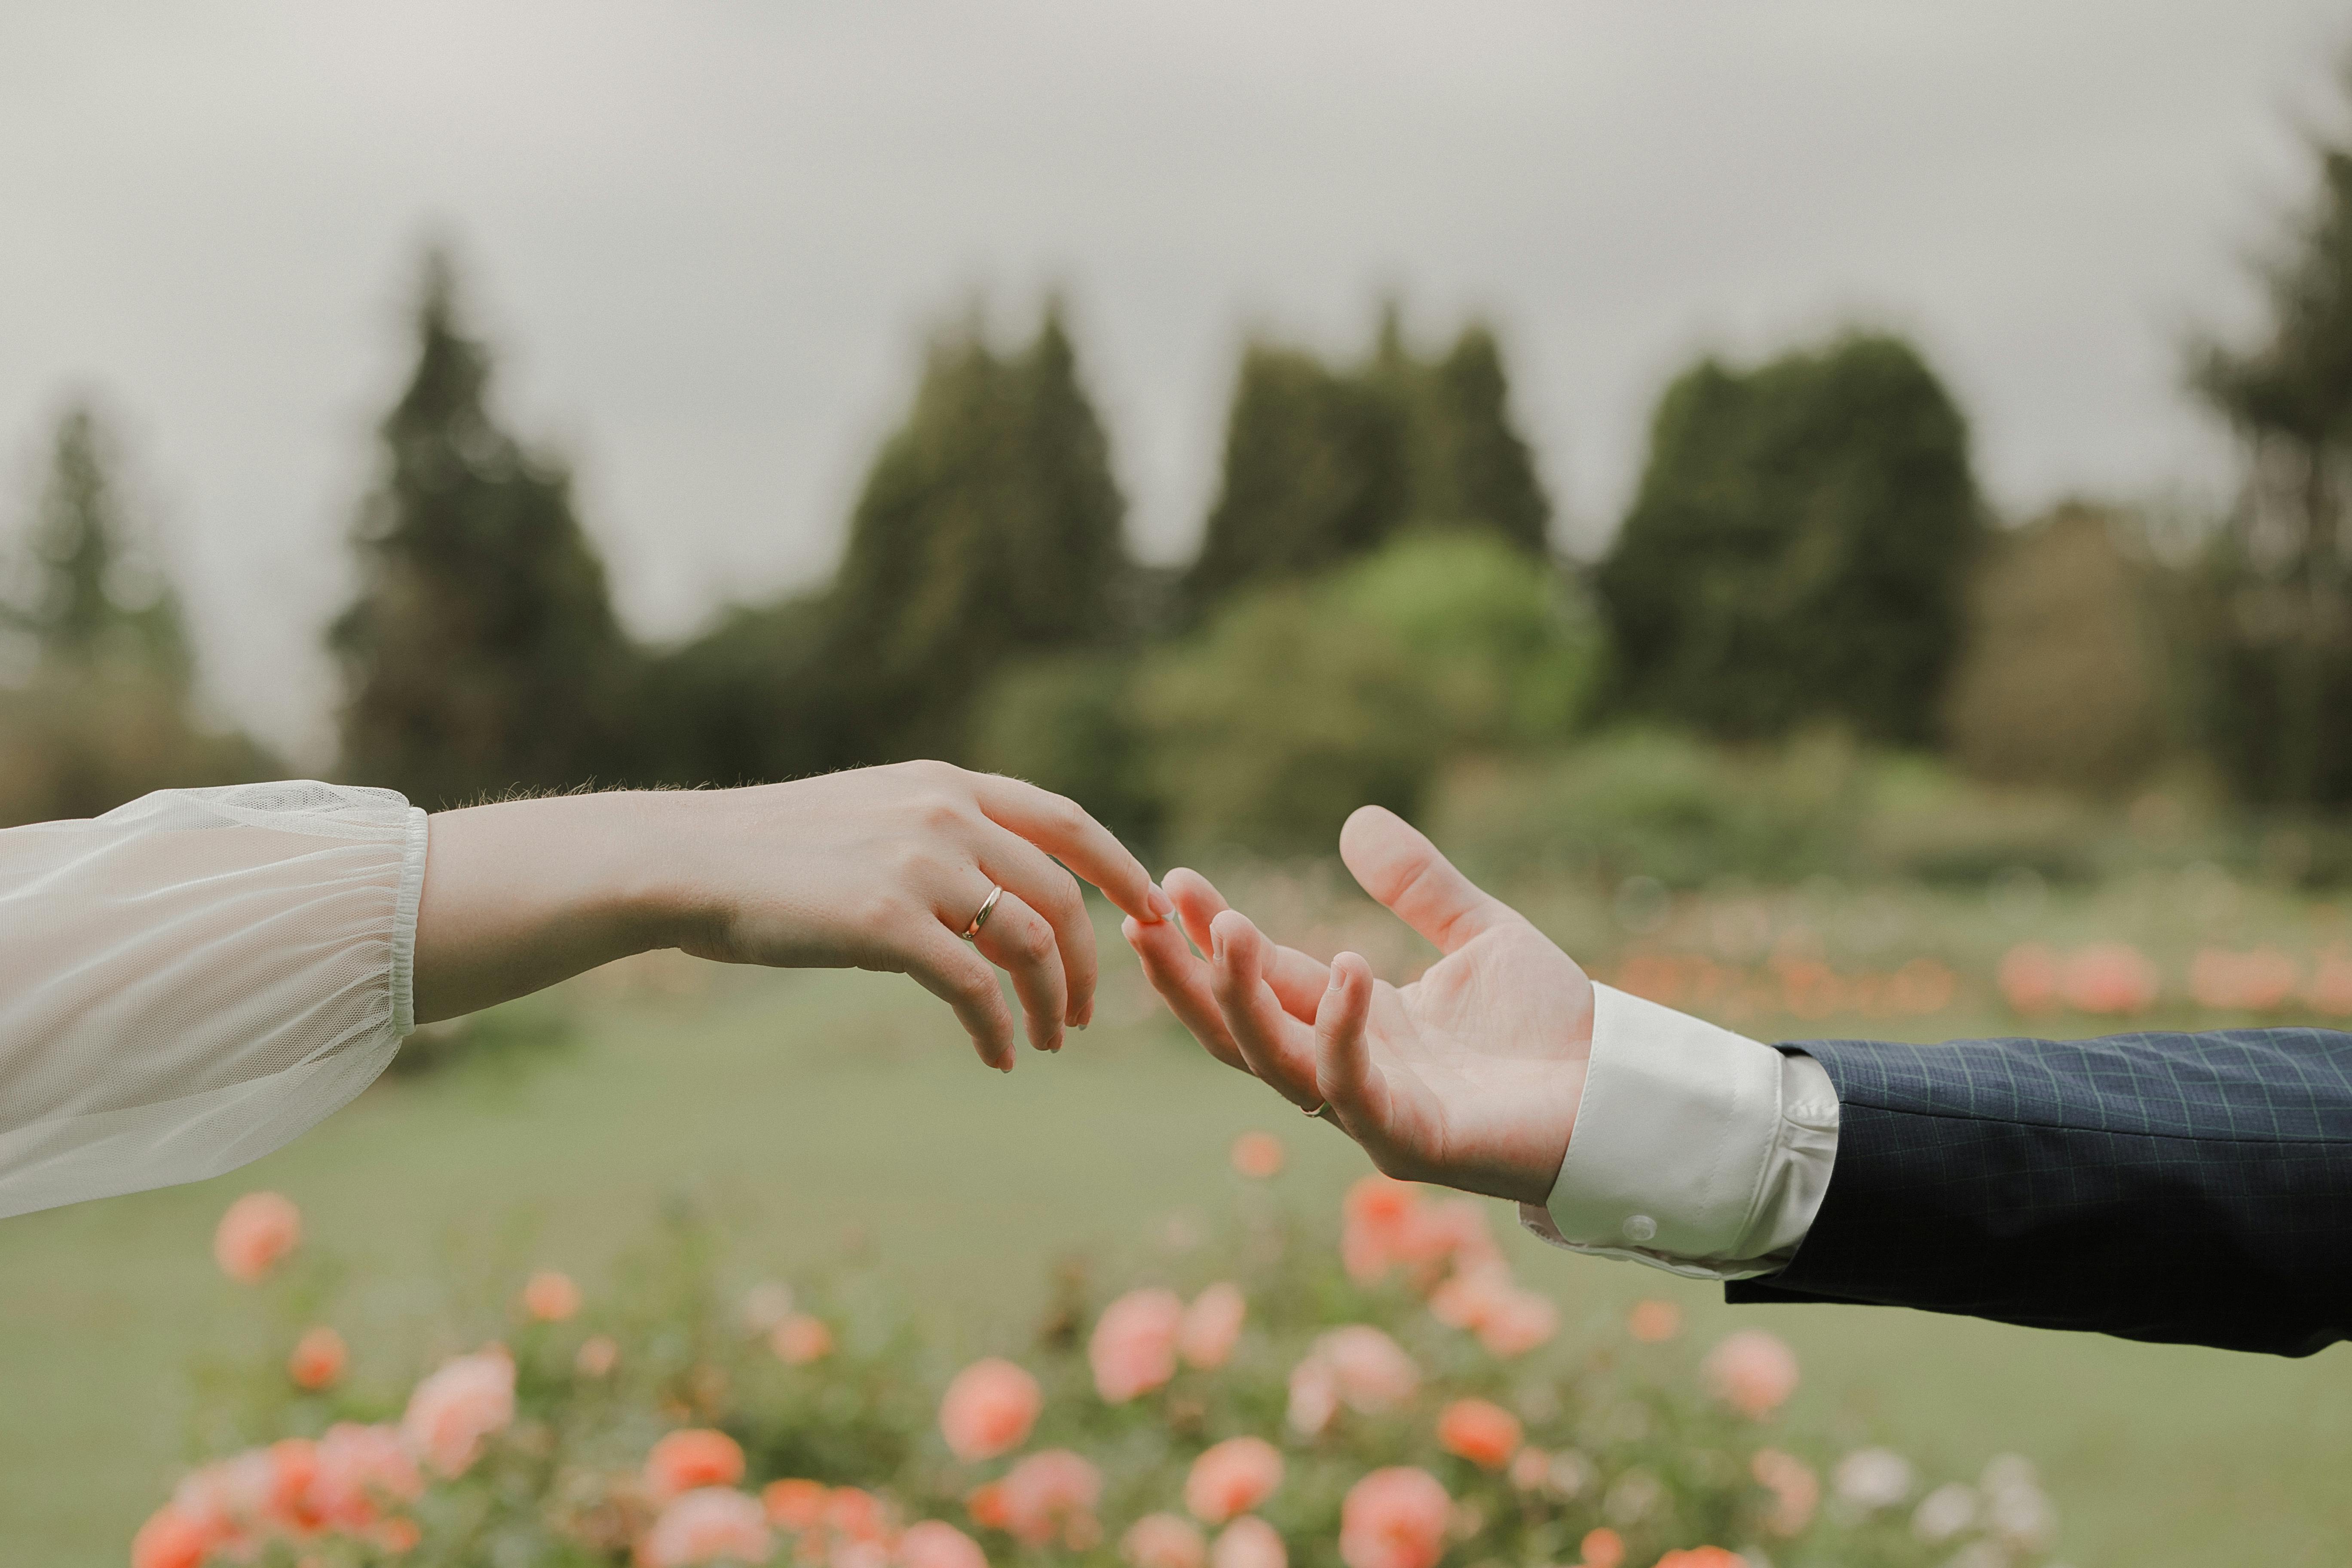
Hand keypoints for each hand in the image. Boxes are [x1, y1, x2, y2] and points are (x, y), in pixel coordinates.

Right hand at [415, 761, 1173, 1069]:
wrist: (690, 862)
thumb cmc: (773, 854)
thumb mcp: (872, 819)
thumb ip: (941, 842)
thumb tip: (996, 901)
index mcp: (947, 785)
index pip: (1068, 820)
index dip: (1122, 868)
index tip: (1153, 912)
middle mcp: (944, 814)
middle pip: (1061, 893)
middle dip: (1089, 960)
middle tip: (1089, 1012)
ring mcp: (919, 865)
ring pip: (1030, 941)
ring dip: (1052, 1001)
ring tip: (1049, 1041)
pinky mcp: (887, 922)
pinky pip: (976, 987)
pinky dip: (999, 1028)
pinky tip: (998, 1056)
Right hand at [1125, 806, 1590, 1204]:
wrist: (1622, 1093)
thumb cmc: (1554, 1029)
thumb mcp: (1481, 935)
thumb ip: (1419, 886)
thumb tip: (1356, 820)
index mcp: (1356, 1024)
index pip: (1265, 977)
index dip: (1214, 933)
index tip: (1175, 881)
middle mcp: (1349, 1072)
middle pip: (1239, 1029)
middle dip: (1188, 976)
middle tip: (1145, 914)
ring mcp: (1373, 1111)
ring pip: (1276, 1061)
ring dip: (1240, 998)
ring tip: (1226, 928)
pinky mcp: (1411, 1142)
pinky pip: (1354, 1089)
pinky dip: (1341, 1031)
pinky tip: (1345, 968)